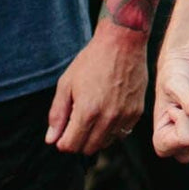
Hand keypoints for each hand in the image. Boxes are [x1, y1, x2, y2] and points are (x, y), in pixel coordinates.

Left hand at [45, 20, 147, 155]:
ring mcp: (125, 115)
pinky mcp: (137, 111)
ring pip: (106, 143)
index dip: (62, 141)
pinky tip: (109, 111)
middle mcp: (108, 118)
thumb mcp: (67, 83)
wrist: (124, 41)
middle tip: (77, 123)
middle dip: (78, 141)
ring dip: (96, 136)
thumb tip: (51, 139)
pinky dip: (113, 129)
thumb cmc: (93, 59)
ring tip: (94, 115)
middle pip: (88, 148)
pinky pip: (122, 133)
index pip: (70, 146)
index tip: (63, 131)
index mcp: (87, 112)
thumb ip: (57, 113)